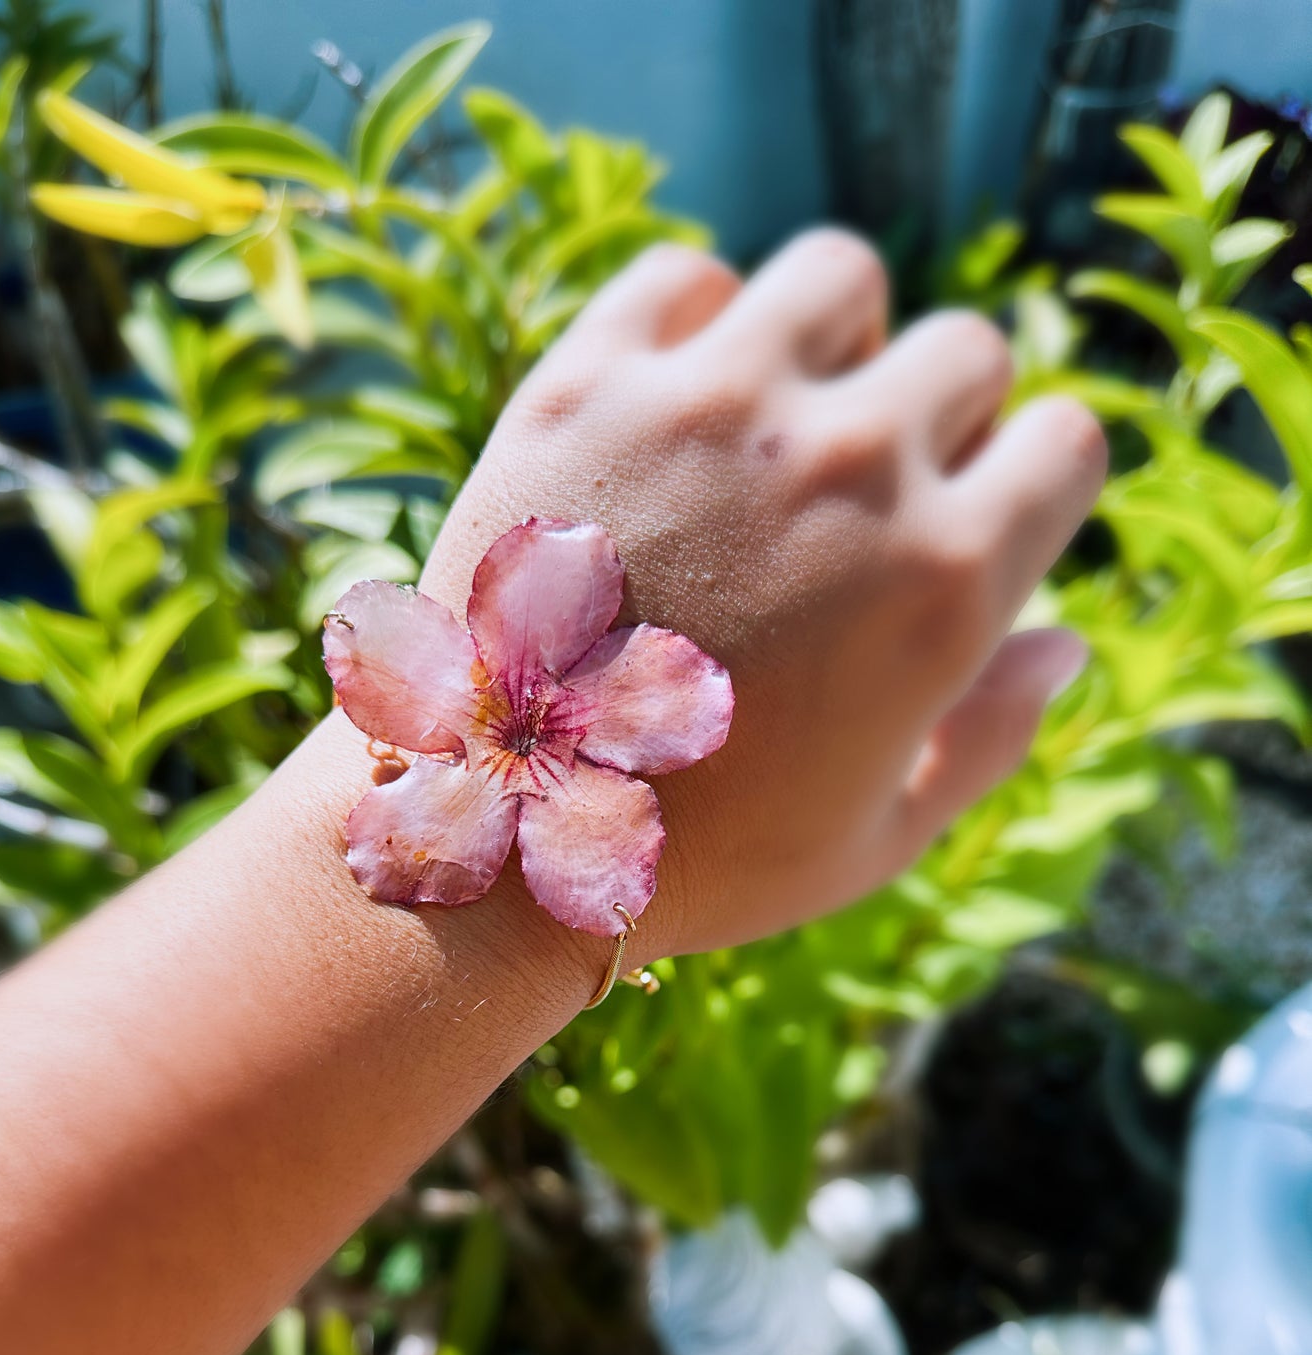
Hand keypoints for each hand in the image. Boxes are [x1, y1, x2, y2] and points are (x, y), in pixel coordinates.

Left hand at [420, 230, 1105, 958]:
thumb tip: (1065, 644)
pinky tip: (674, 405)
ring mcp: (713, 411)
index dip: (1026, 487)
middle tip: (859, 498)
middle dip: (937, 418)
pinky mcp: (588, 385)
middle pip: (965, 351)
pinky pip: (683, 277)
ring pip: (837, 278)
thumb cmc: (703, 860)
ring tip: (776, 425)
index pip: (1068, 440)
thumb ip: (989, 735)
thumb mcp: (876, 838)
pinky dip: (693, 325)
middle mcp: (847, 468)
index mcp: (944, 579)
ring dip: (828, 343)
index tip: (969, 525)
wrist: (501, 836)